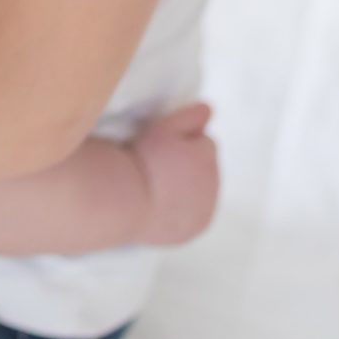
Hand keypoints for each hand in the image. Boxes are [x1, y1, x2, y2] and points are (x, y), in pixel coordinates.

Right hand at [131, 102, 220, 245]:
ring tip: (158, 185)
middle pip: (206, 167)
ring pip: (201, 191)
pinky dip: (184, 209)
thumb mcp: (163, 128)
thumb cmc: (140, 160)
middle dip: (188, 164)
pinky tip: (163, 204)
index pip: (203, 143)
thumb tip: (209, 109)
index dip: (182, 142)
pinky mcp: (194, 229)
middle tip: (158, 166)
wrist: (124, 202)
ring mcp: (206, 210)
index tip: (162, 147)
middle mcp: (214, 186)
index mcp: (207, 158)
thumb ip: (189, 117)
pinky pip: (194, 214)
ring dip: (187, 186)